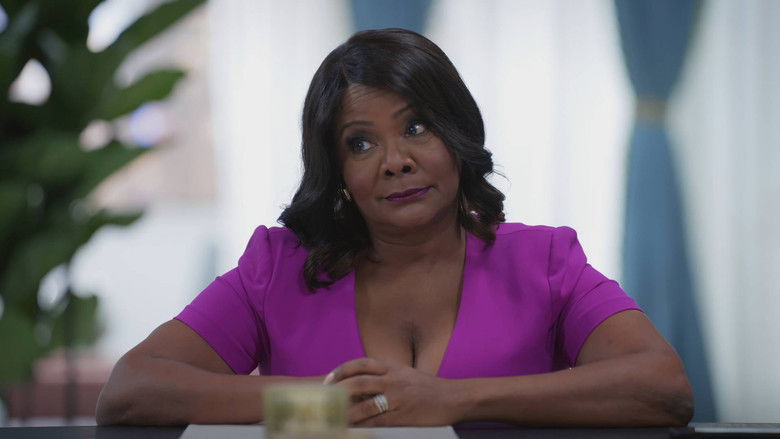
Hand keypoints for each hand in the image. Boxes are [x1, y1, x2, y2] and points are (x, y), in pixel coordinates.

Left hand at [324, 357, 461, 426]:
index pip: (361, 364)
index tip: (328, 378)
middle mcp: (393, 380)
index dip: (342, 370)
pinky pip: (376, 421)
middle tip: (323, 398)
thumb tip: (362, 385)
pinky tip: (351, 428)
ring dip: (345, 411)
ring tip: (331, 416)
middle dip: (338, 390)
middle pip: (358, 382)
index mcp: (393, 367)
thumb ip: (386, 377)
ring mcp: (397, 398)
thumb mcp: (406, 374)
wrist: (453, 398)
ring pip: (365, 404)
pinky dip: (362, 425)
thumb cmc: (429, 388)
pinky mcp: (402, 416)